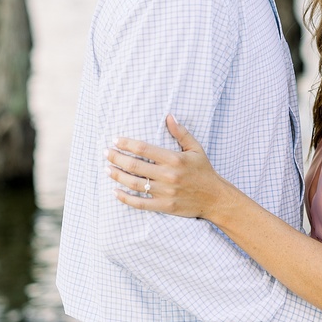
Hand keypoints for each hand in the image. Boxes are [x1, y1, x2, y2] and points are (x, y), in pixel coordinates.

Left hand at [105, 116, 225, 218]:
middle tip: (106, 153)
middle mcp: (168, 175)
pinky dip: (125, 198)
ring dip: (117, 176)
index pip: (144, 149)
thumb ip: (181, 133)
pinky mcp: (164, 206)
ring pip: (134, 184)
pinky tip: (115, 191)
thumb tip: (169, 116)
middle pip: (135, 166)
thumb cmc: (204, 171)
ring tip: (107, 169)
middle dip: (116, 158)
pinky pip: (140, 203)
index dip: (126, 144)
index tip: (115, 140)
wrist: (215, 198)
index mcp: (174, 159)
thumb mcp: (196, 149)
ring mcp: (165, 192)